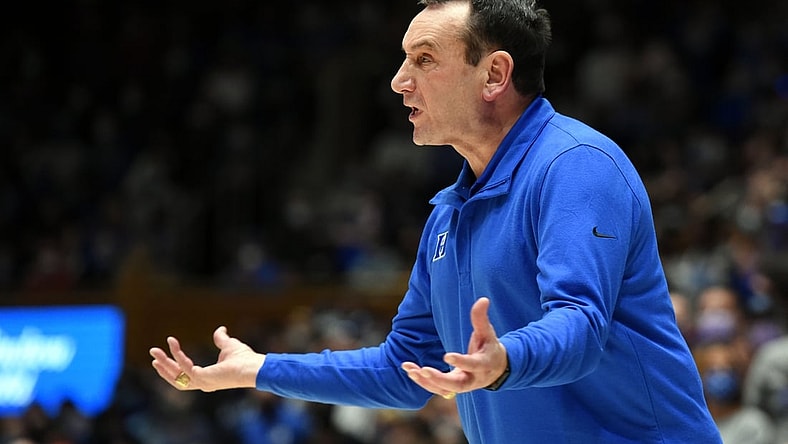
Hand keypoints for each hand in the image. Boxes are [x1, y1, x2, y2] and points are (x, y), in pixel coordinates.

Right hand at [150, 326, 264, 391]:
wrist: (254, 367)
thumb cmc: (245, 359)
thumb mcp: (229, 345)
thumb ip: (221, 338)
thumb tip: (221, 329)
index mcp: (207, 377)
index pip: (185, 374)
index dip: (173, 365)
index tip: (163, 353)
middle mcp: (202, 383)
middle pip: (176, 377)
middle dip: (163, 365)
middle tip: (153, 352)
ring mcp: (202, 383)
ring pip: (176, 376)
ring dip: (164, 364)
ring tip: (154, 352)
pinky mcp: (203, 378)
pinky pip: (185, 367)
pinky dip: (178, 356)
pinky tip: (173, 345)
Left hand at [402, 297, 507, 397]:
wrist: (496, 369)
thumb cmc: (489, 347)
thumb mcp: (488, 333)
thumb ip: (481, 318)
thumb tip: (483, 299)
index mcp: (483, 365)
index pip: (472, 365)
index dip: (461, 362)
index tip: (447, 356)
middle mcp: (473, 379)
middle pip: (457, 385)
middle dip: (440, 379)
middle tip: (424, 370)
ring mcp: (462, 386)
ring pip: (444, 389)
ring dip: (426, 382)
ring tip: (411, 370)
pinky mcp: (452, 388)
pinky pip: (436, 388)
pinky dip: (423, 382)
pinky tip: (410, 370)